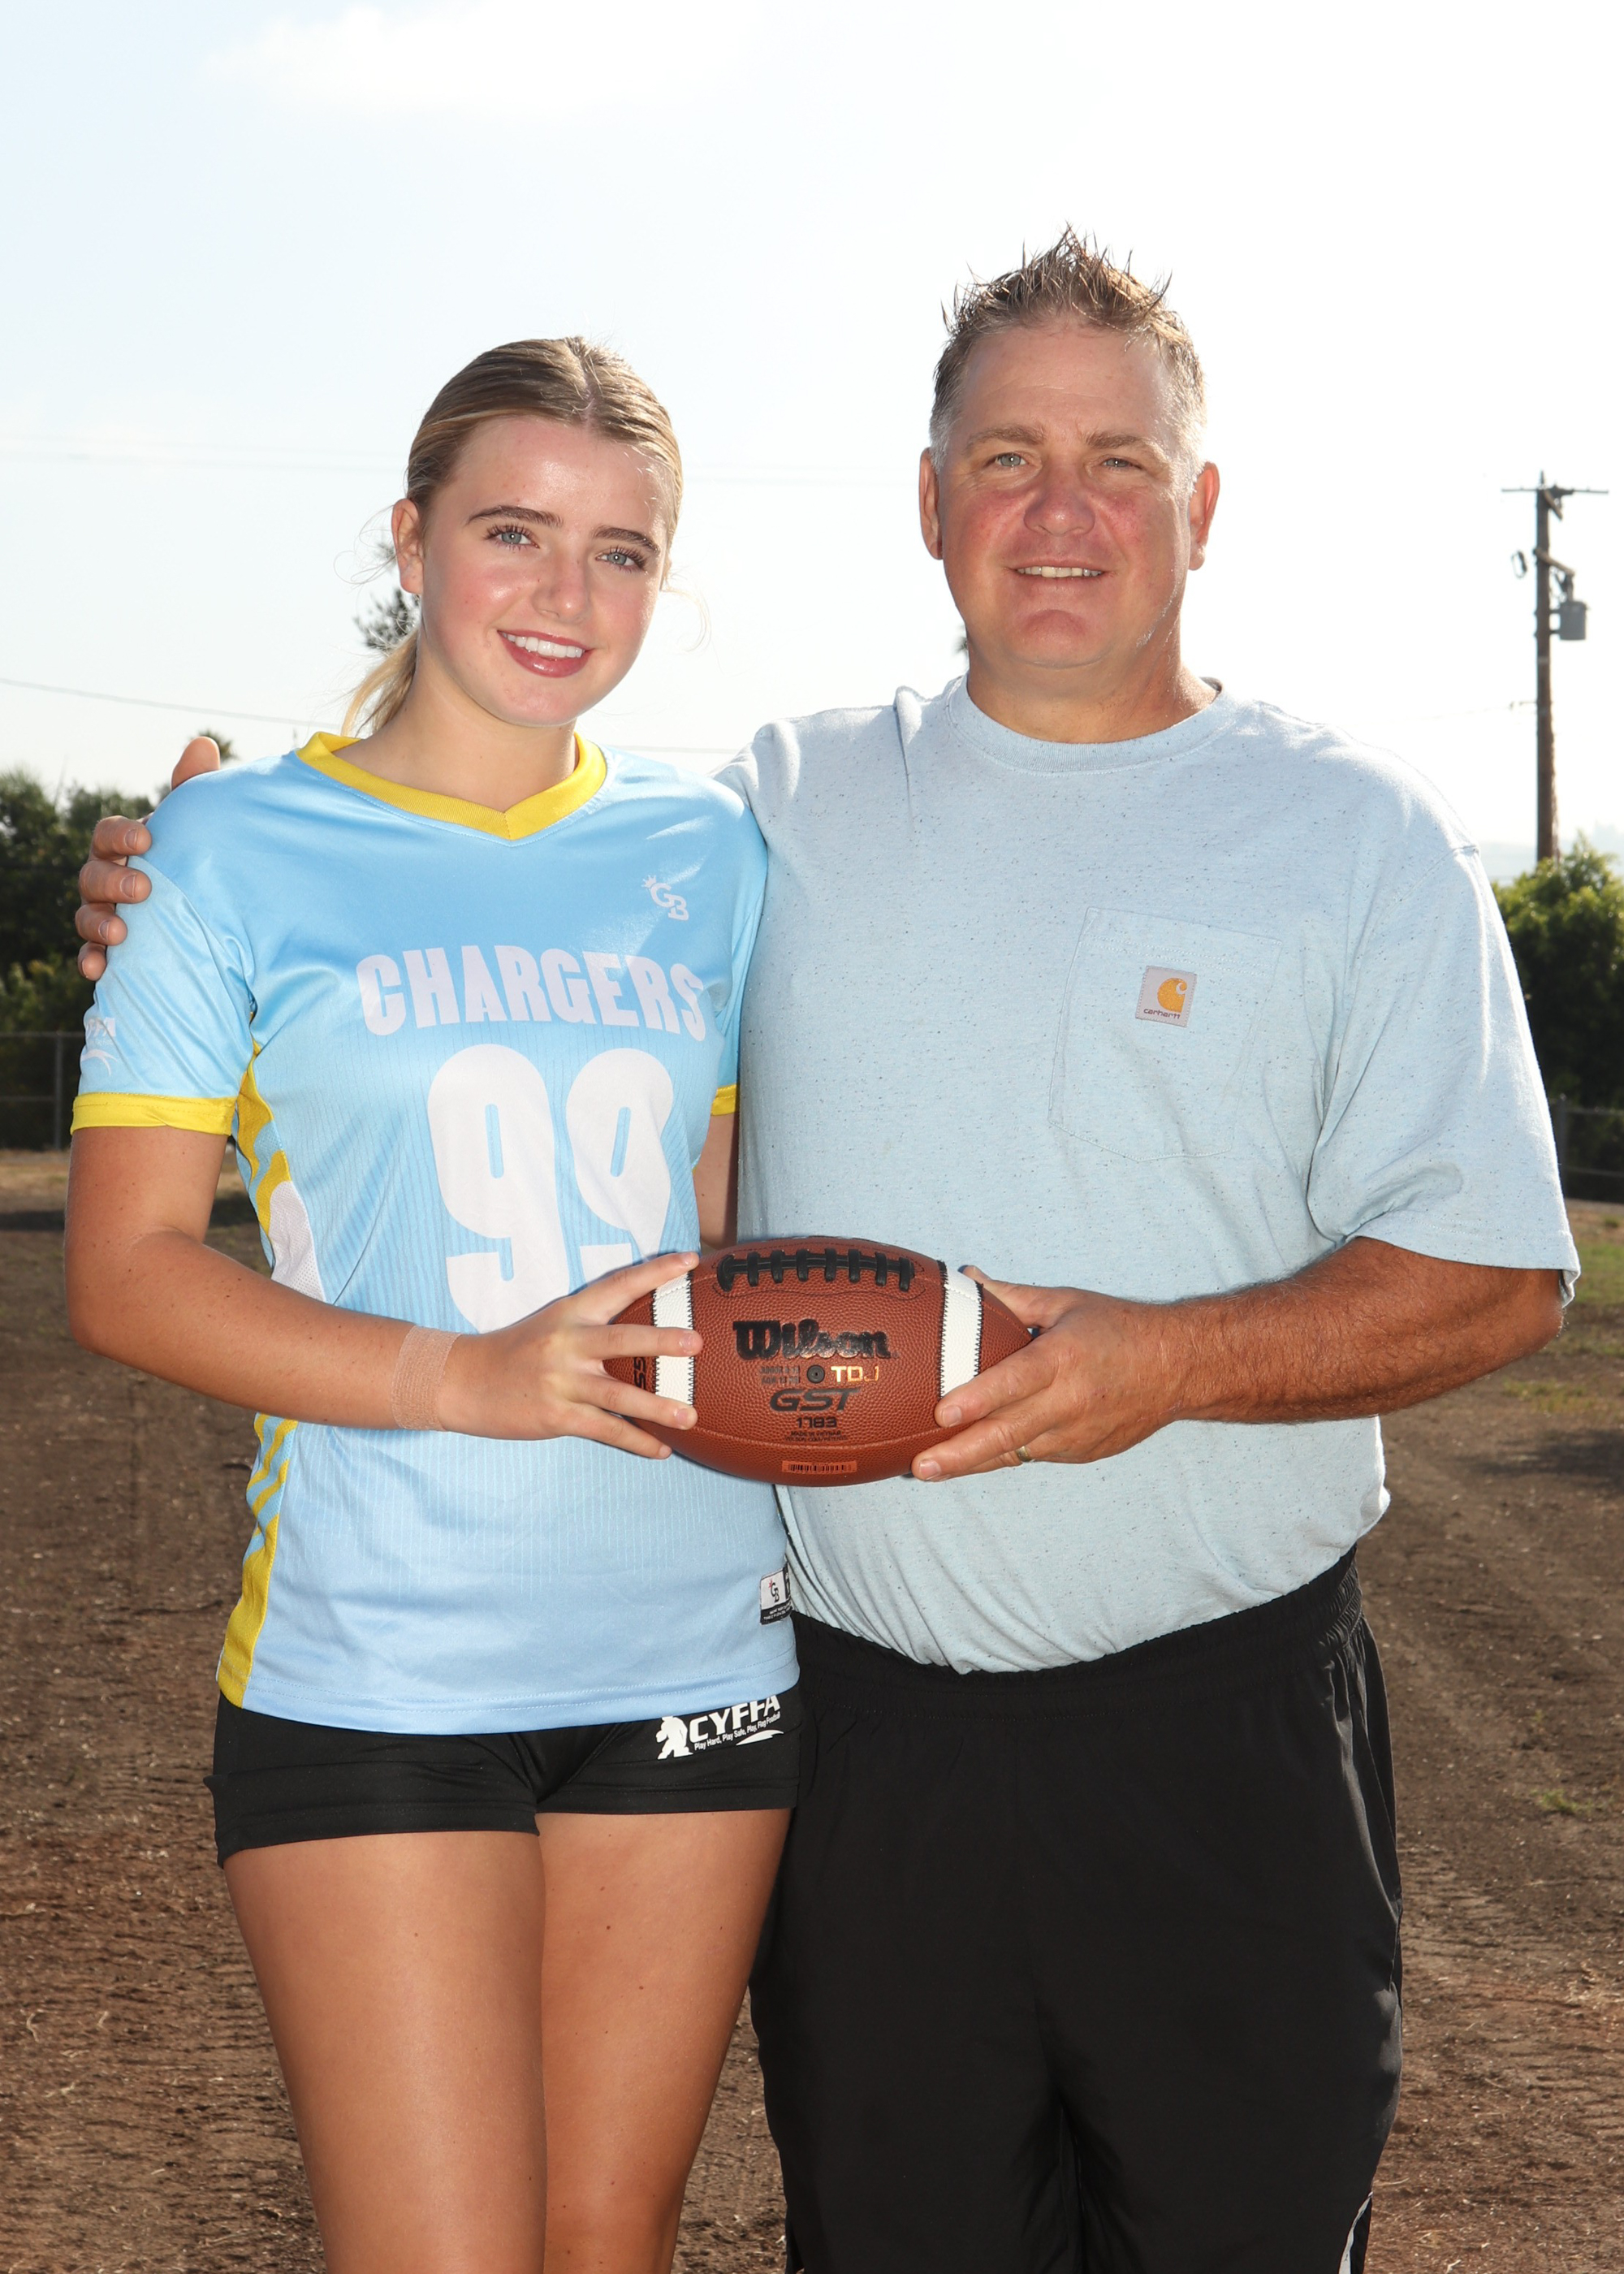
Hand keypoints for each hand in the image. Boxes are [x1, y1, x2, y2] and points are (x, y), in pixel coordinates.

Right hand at [75, 736, 222, 977]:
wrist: (209, 912)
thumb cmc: (194, 858)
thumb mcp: (196, 827)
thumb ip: (193, 790)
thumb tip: (202, 744)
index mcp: (124, 846)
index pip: (109, 833)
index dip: (123, 835)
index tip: (147, 839)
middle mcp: (107, 878)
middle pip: (92, 875)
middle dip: (113, 881)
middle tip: (143, 888)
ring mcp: (105, 913)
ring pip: (86, 915)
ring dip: (99, 923)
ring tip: (121, 931)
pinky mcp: (111, 949)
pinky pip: (92, 955)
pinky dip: (92, 961)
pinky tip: (100, 970)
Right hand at [437, 1252, 703, 1458]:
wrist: (463, 1381)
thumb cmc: (516, 1351)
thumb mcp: (552, 1324)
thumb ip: (593, 1324)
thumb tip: (648, 1332)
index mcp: (570, 1312)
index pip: (618, 1284)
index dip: (655, 1271)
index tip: (689, 1260)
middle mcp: (567, 1343)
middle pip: (622, 1339)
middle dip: (661, 1341)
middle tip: (698, 1343)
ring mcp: (561, 1381)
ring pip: (618, 1393)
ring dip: (657, 1406)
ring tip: (690, 1415)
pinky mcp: (557, 1415)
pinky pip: (605, 1429)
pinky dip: (636, 1441)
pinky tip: (662, 1449)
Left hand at [913, 1267, 1173, 1480]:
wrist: (1178, 1368)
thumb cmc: (1119, 1329)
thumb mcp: (1066, 1303)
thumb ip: (1011, 1297)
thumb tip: (965, 1278)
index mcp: (1063, 1358)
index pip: (1014, 1382)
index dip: (977, 1399)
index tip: (942, 1411)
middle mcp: (1069, 1401)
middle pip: (1008, 1433)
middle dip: (960, 1452)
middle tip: (921, 1465)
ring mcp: (1076, 1433)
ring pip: (1015, 1453)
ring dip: (972, 1462)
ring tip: (930, 1470)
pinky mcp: (1081, 1453)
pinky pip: (1033, 1456)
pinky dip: (1001, 1457)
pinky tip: (968, 1461)